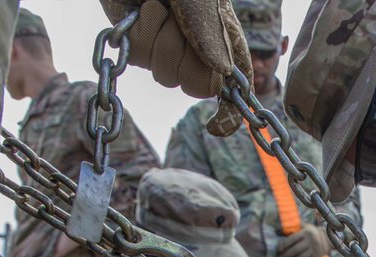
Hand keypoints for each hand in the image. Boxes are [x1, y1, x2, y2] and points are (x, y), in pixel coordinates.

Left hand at [100, 0, 252, 134]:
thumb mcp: (202, 2)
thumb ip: (212, 33)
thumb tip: (223, 73)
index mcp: (224, 40)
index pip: (236, 84)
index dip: (230, 112)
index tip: (217, 125)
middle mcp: (199, 50)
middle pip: (198, 87)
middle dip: (186, 57)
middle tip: (179, 25)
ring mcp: (168, 50)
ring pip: (166, 76)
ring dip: (159, 38)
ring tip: (158, 7)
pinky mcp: (141, 47)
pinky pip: (141, 58)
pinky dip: (139, 33)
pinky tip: (140, 12)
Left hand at [276, 224, 329, 256]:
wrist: (326, 239)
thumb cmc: (308, 233)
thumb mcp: (302, 227)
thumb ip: (291, 229)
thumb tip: (277, 232)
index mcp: (307, 232)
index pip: (293, 239)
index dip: (284, 245)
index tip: (278, 251)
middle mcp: (312, 240)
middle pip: (296, 250)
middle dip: (286, 256)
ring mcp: (316, 249)